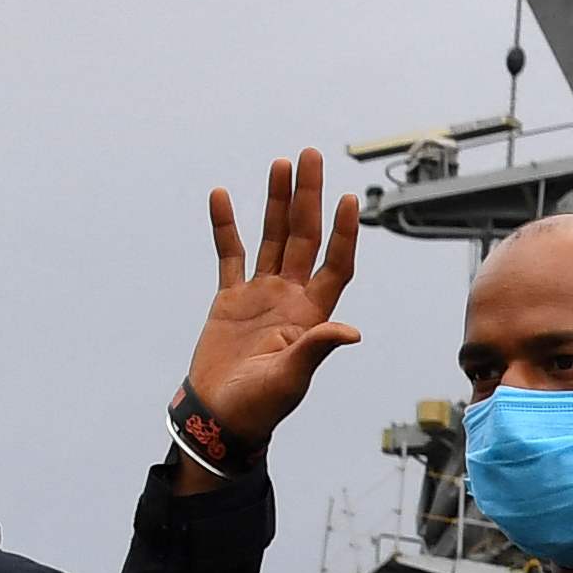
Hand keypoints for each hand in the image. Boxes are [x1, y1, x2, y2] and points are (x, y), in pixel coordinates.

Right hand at [182, 150, 364, 471]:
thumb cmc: (261, 407)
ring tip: (281, 164)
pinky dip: (226, 226)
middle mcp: (291, 297)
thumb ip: (315, 349)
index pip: (335, 264)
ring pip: (273, 237)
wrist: (221, 417)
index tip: (348, 200)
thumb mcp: (292, 379)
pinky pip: (230, 254)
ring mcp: (261, 294)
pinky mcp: (230, 298)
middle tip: (311, 156)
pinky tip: (223, 195)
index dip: (343, 234)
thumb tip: (350, 332)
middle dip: (308, 198)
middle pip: (305, 237)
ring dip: (277, 202)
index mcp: (312, 315)